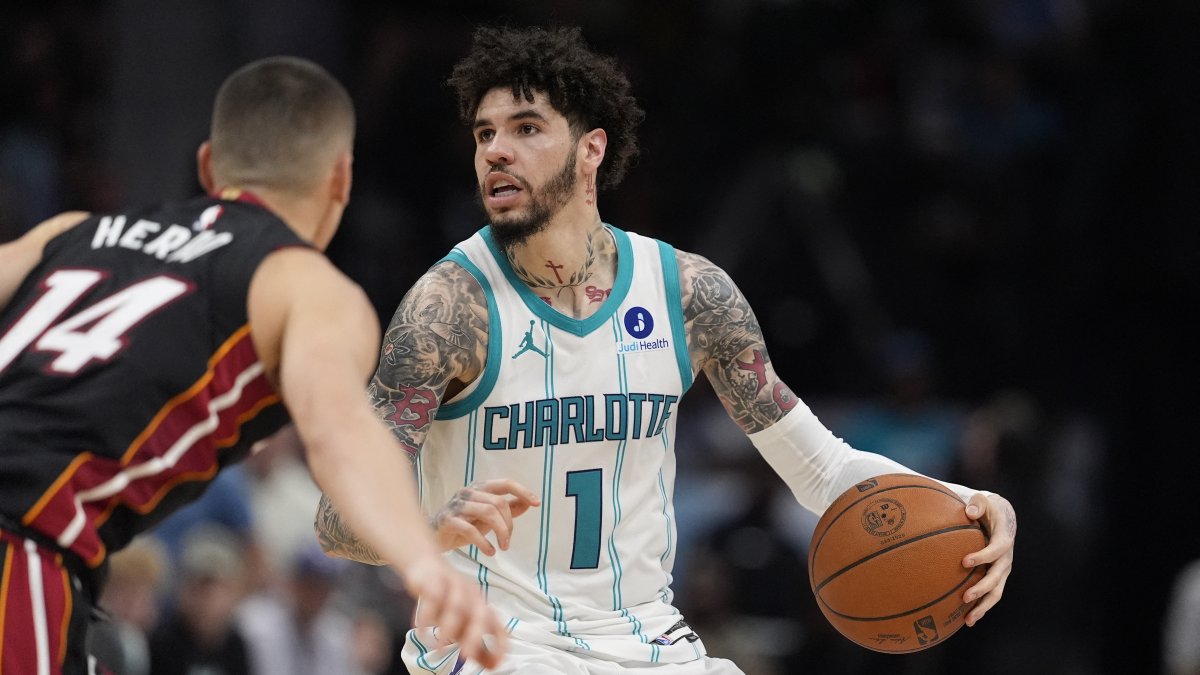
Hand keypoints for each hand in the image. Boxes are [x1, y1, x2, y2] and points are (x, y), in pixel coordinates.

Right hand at [401, 555, 507, 668]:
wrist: (426, 565)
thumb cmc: (448, 599)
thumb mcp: (463, 623)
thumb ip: (478, 646)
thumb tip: (493, 667)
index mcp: (482, 607)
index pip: (497, 626)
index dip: (500, 643)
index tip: (498, 663)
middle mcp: (472, 596)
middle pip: (479, 616)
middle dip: (474, 637)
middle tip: (466, 656)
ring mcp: (454, 586)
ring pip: (456, 607)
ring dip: (447, 629)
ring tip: (438, 649)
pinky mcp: (434, 581)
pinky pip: (433, 596)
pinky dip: (427, 614)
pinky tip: (420, 628)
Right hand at [433, 479, 540, 554]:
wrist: (434, 538)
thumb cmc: (464, 525)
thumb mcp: (488, 518)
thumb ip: (508, 509)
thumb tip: (529, 503)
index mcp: (480, 488)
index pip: (505, 483)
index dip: (522, 491)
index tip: (537, 503)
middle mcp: (468, 492)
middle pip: (498, 502)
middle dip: (509, 523)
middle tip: (508, 542)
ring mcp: (457, 505)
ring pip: (488, 512)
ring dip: (500, 532)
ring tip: (503, 547)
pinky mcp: (447, 520)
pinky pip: (470, 529)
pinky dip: (484, 542)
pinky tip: (490, 552)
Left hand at [961, 492, 1016, 625]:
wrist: (1001, 517)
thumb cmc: (987, 507)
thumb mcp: (983, 500)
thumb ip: (977, 503)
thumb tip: (969, 511)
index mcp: (1004, 539)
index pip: (997, 550)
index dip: (983, 556)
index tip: (965, 561)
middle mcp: (1006, 558)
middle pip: (998, 577)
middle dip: (982, 588)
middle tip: (965, 596)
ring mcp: (1003, 570)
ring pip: (996, 592)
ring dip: (983, 606)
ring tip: (968, 619)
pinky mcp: (997, 577)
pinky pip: (991, 595)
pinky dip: (981, 607)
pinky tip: (966, 619)